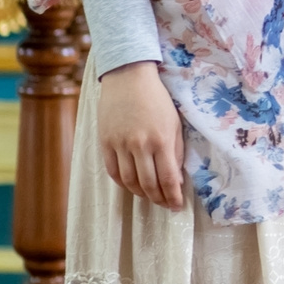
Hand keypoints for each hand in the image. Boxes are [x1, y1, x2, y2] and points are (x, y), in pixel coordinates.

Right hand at [98, 61, 184, 210]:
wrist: (129, 78)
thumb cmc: (157, 99)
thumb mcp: (174, 123)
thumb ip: (175, 151)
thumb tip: (175, 178)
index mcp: (162, 139)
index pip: (168, 178)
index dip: (173, 196)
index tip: (177, 205)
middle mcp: (140, 145)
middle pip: (148, 184)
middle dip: (159, 199)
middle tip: (165, 204)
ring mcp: (120, 144)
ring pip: (129, 181)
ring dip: (141, 194)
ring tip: (150, 197)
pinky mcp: (105, 142)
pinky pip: (112, 172)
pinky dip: (122, 183)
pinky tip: (131, 186)